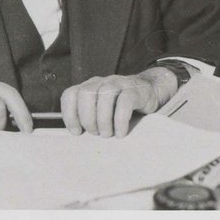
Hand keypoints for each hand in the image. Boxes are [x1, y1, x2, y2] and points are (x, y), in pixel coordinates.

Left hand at [60, 68, 179, 137]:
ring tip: (108, 134)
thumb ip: (90, 118)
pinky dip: (120, 120)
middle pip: (85, 94)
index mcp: (89, 87)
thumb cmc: (121, 108)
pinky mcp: (135, 90)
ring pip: (104, 96)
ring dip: (103, 120)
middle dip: (88, 118)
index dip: (69, 114)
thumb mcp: (102, 111)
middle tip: (96, 133)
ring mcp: (118, 83)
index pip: (70, 94)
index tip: (77, 132)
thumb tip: (78, 136)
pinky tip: (121, 132)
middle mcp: (101, 83)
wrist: (149, 92)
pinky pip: (124, 102)